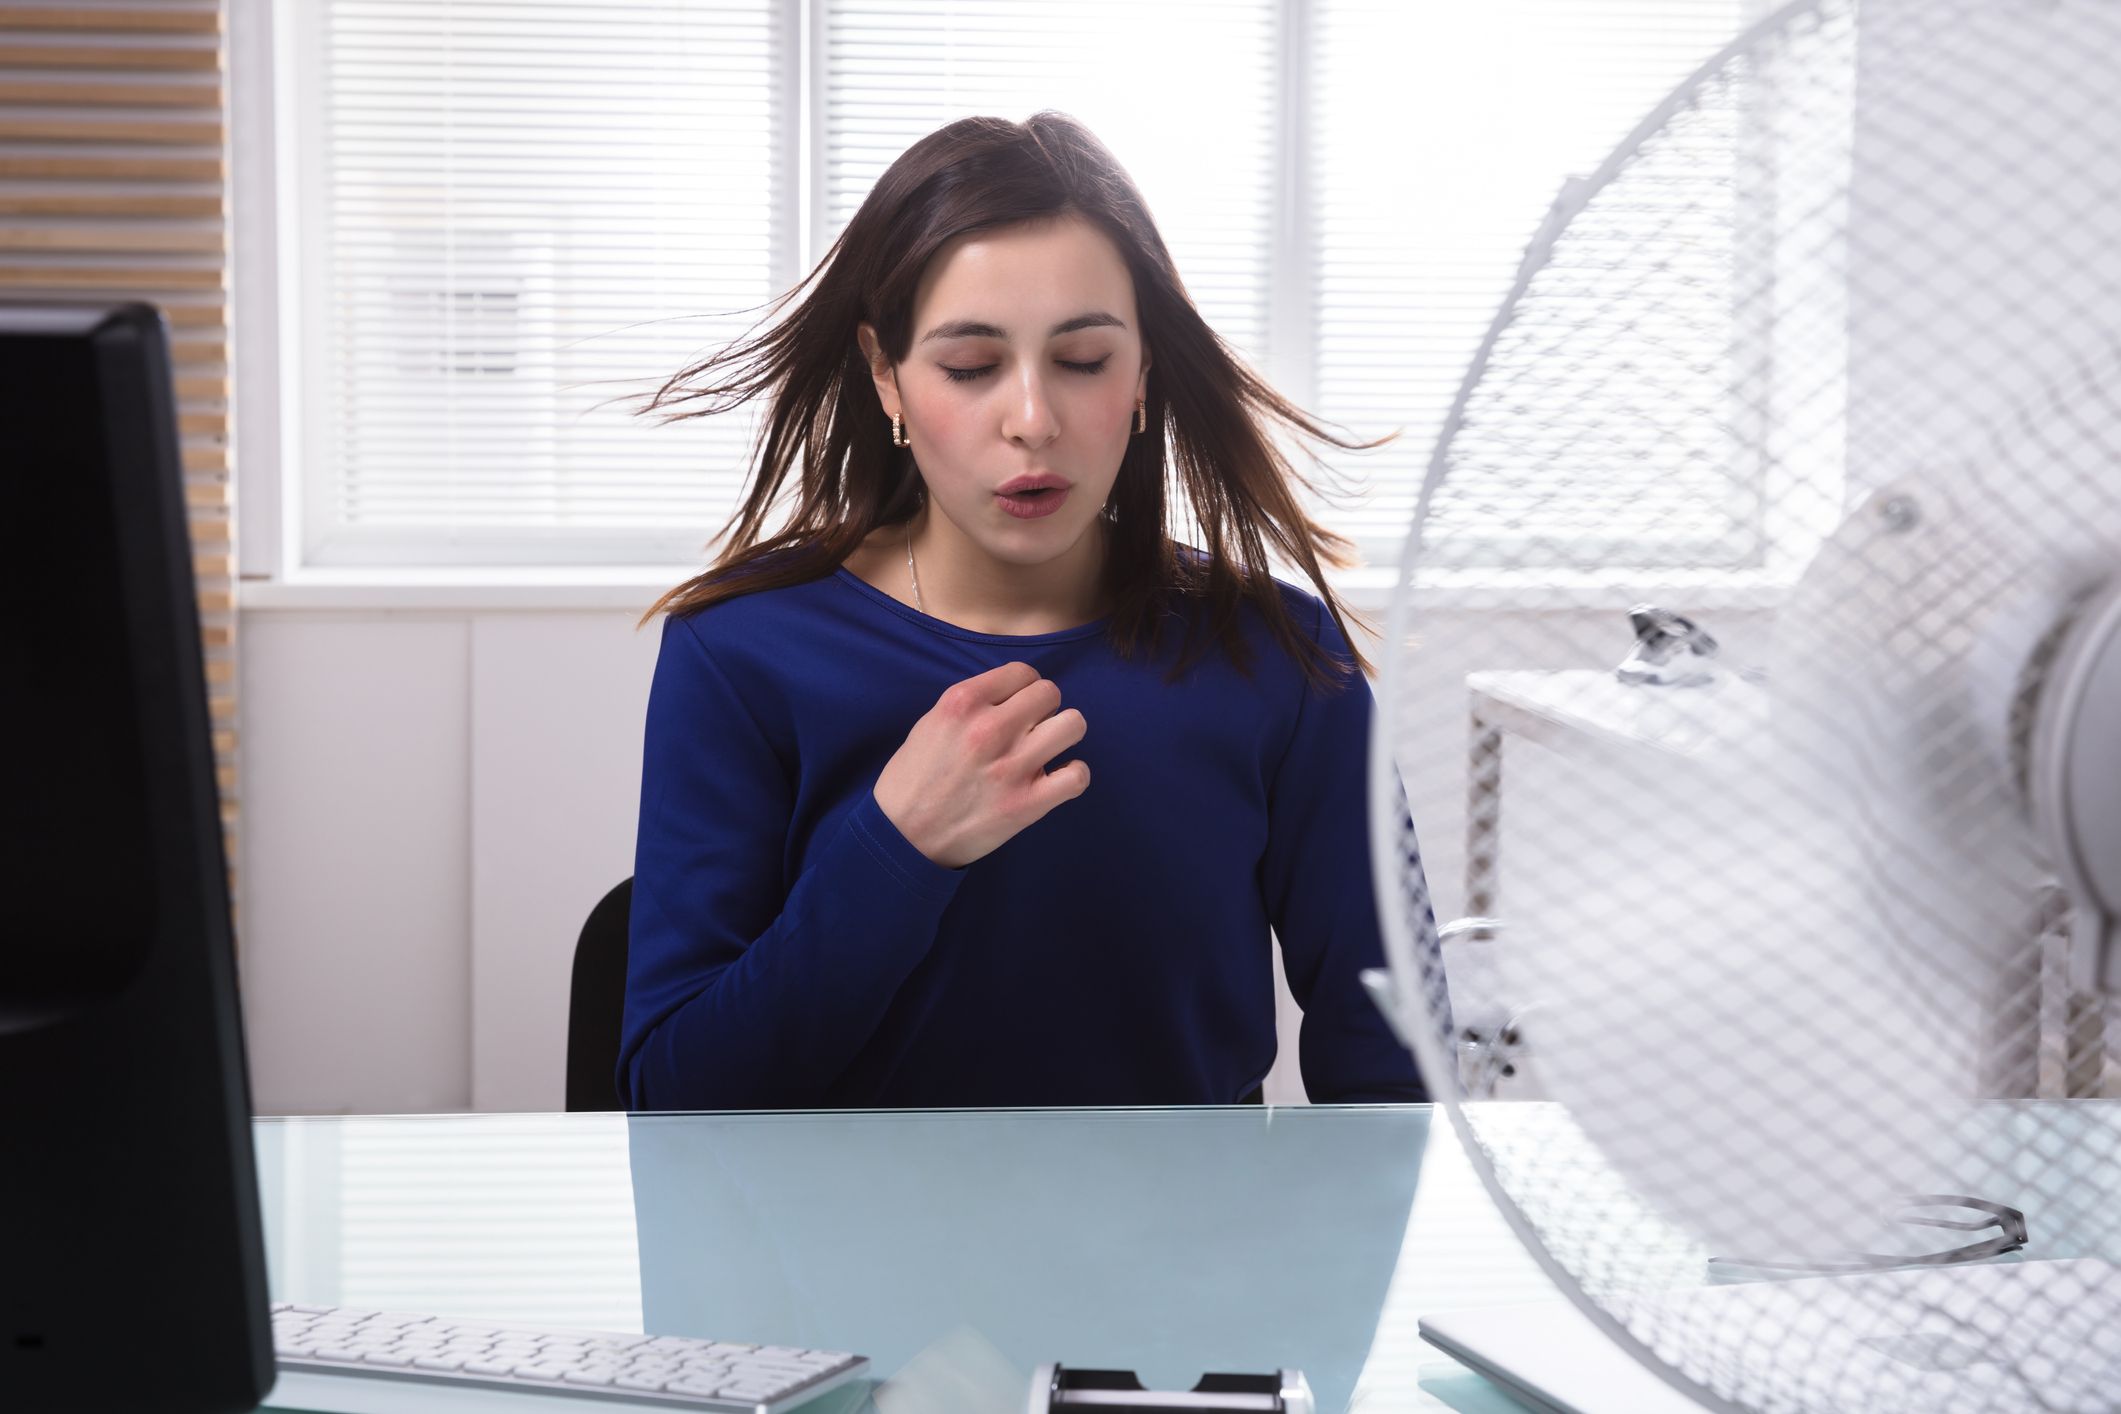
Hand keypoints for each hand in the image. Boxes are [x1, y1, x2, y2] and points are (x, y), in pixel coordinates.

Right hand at [872, 661, 1089, 869]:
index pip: (1022, 673)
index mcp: (962, 703)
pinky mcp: (1027, 804)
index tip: (1017, 708)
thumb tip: (1011, 697)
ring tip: (1046, 751)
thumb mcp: (931, 723)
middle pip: (1050, 693)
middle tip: (1030, 731)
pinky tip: (1056, 780)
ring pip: (1073, 724)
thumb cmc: (912, 781)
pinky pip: (1078, 775)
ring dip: (1063, 736)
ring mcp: (1012, 766)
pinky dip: (1073, 776)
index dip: (1024, 690)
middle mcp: (989, 728)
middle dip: (1043, 710)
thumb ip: (971, 704)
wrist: (902, 838)